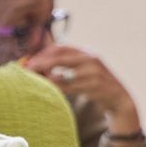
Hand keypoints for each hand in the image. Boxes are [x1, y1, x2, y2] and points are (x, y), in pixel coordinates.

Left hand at [24, 44, 140, 134]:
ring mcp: (93, 74)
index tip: (30, 61)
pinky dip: (56, 90)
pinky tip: (49, 91)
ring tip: (35, 82)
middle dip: (40, 64)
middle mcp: (91, 60)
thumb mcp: (84, 68)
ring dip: (45, 80)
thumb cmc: (95, 83)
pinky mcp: (94, 88)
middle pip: (59, 58)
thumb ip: (66, 63)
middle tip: (27, 71)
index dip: (43, 53)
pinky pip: (68, 89)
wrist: (118, 98)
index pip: (61, 48)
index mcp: (87, 53)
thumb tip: (39, 62)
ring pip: (61, 76)